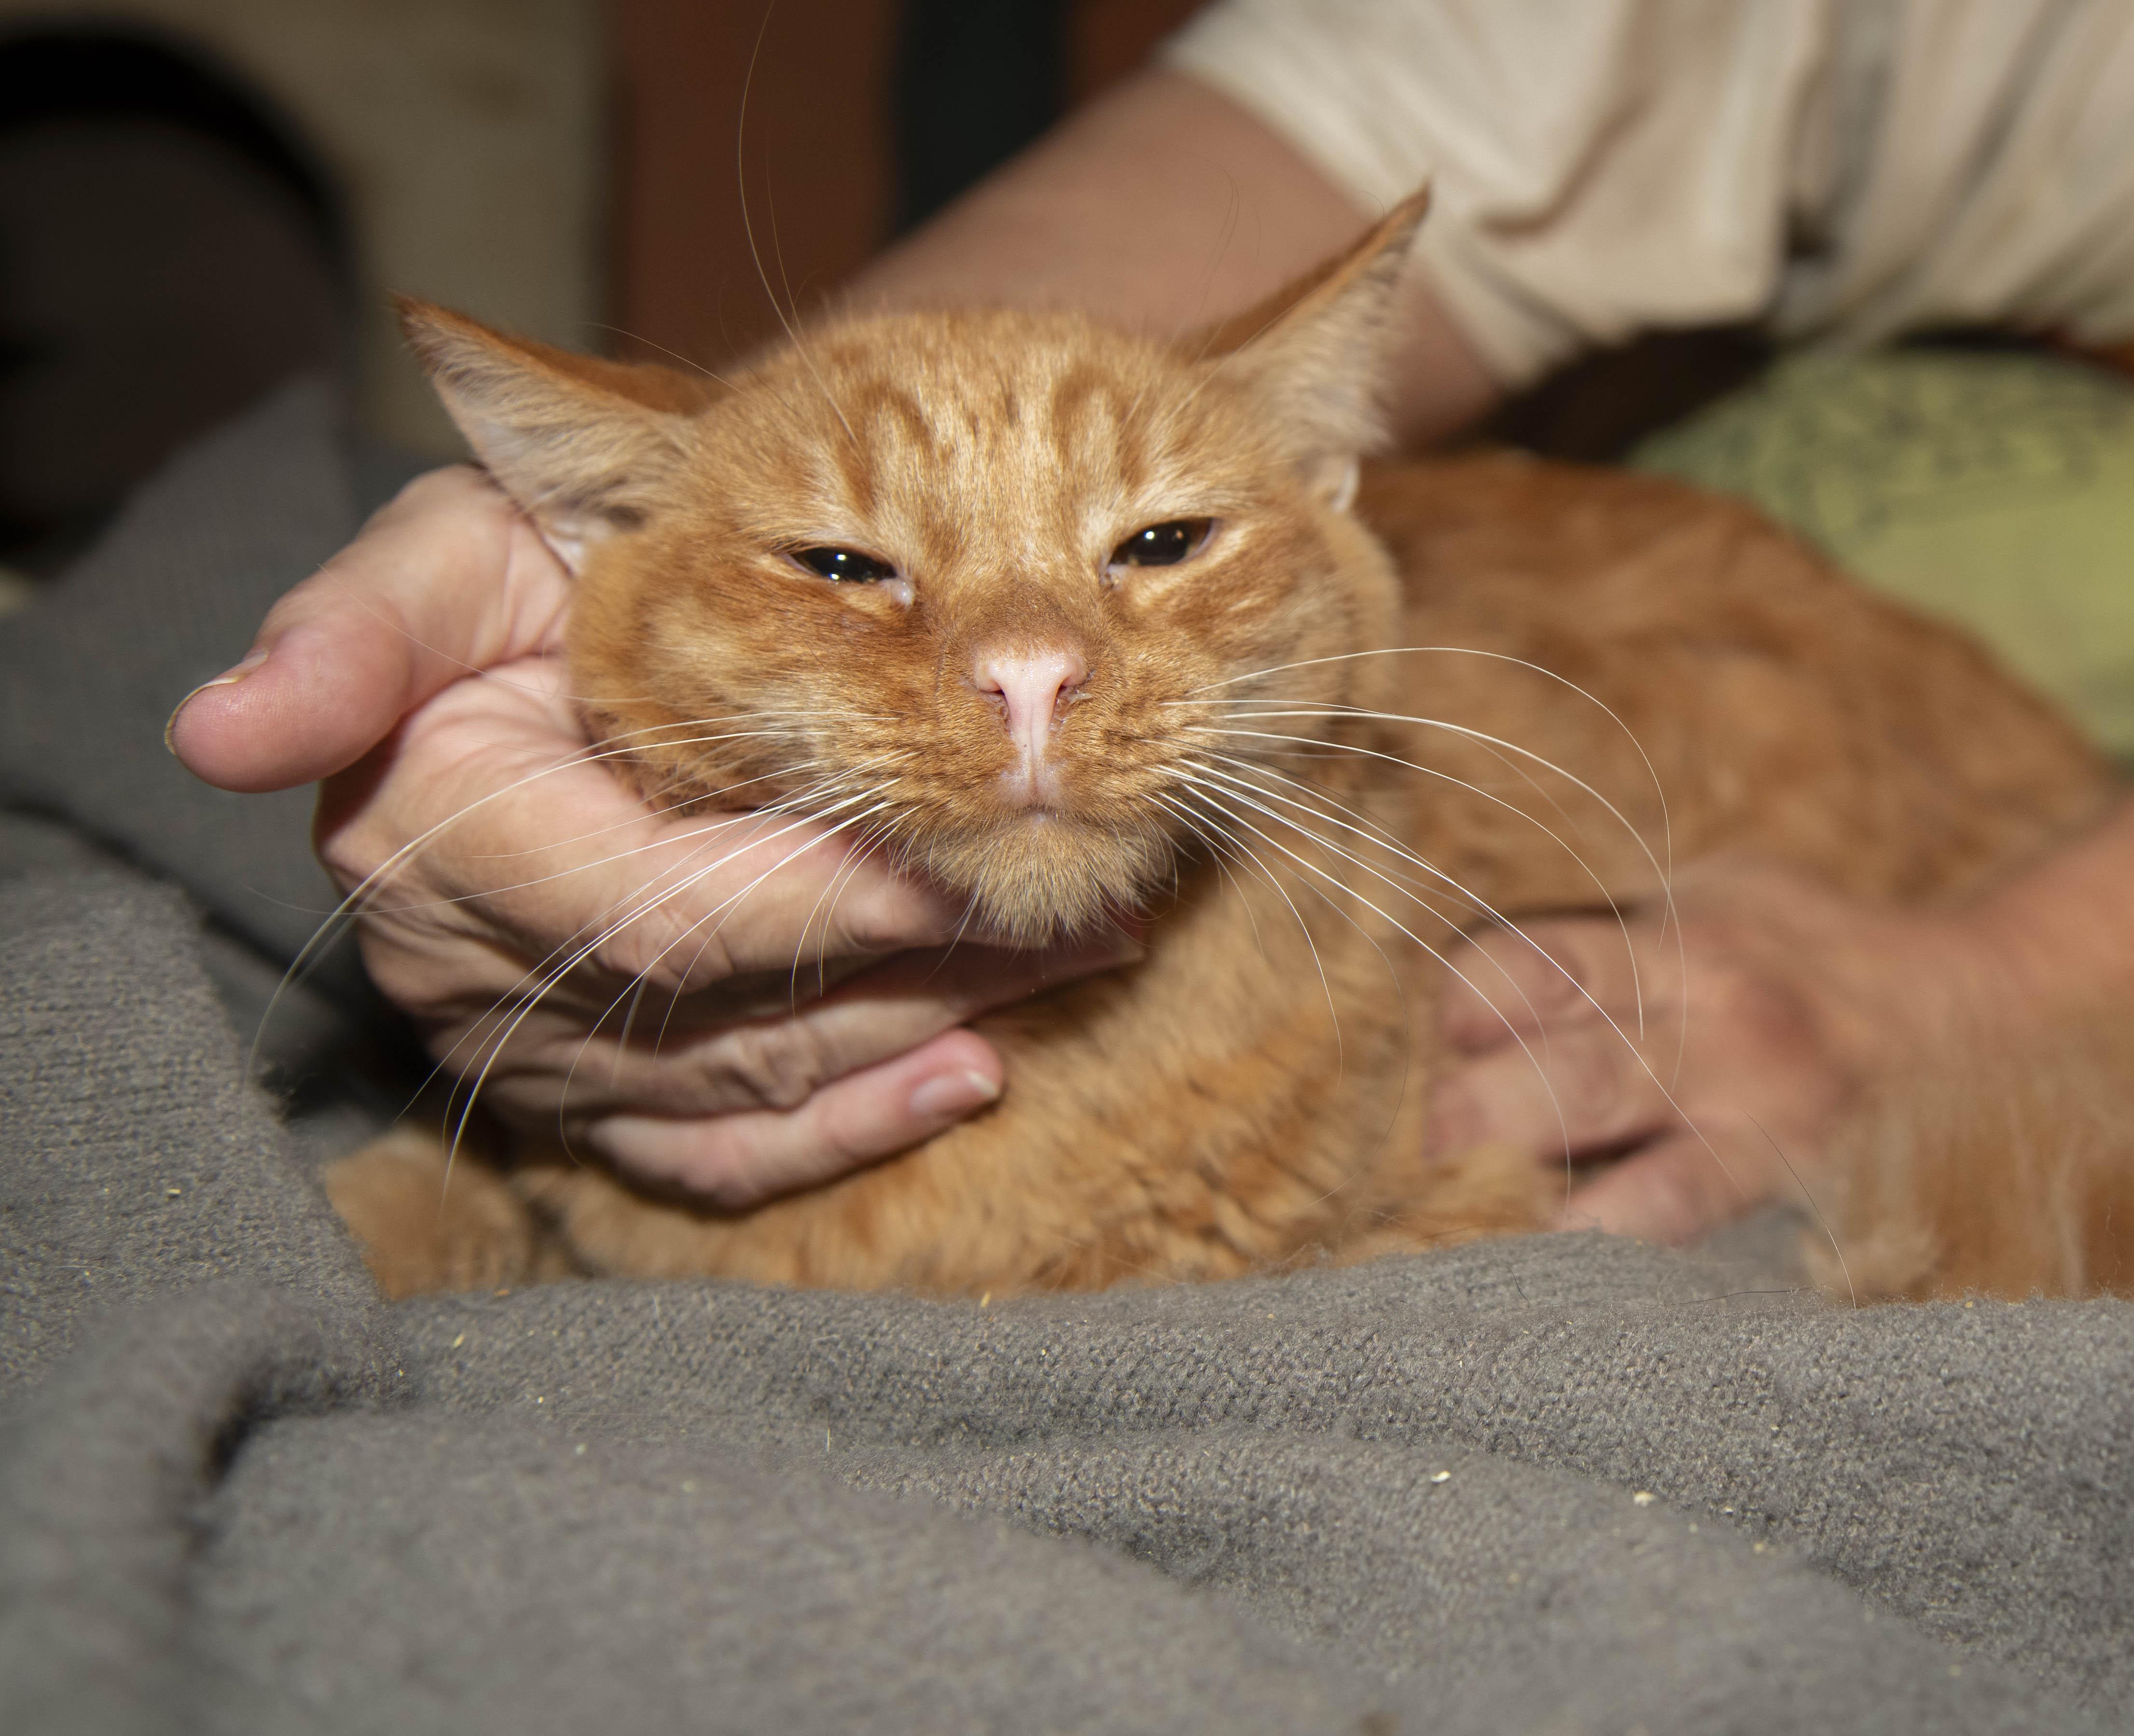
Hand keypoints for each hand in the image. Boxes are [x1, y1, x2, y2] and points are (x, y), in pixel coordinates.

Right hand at [170, 466, 1132, 1206]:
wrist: (572, 623)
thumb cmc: (528, 565)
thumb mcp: (445, 549)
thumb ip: (358, 624)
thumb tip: (222, 732)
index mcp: (439, 832)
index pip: (662, 909)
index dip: (827, 899)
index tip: (976, 858)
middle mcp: (477, 969)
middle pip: (731, 1007)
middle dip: (925, 957)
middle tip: (1092, 896)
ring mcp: (542, 1051)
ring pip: (760, 1078)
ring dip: (940, 1019)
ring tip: (1086, 949)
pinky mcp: (602, 1096)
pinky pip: (729, 1151)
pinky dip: (859, 1123)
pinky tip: (976, 1071)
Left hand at [1425, 856, 2000, 1241]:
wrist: (1967, 1004)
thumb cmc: (1794, 952)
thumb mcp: (1705, 900)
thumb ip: (1600, 946)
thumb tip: (1458, 1000)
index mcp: (1679, 938)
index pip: (1534, 966)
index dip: (1459, 1004)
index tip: (1418, 1040)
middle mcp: (1720, 1021)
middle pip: (1574, 1072)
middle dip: (1475, 1118)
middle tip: (1420, 1149)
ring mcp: (1763, 1112)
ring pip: (1636, 1171)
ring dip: (1533, 1201)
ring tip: (1465, 1217)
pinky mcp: (1793, 1178)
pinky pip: (1689, 1220)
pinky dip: (1616, 1241)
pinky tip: (1557, 1258)